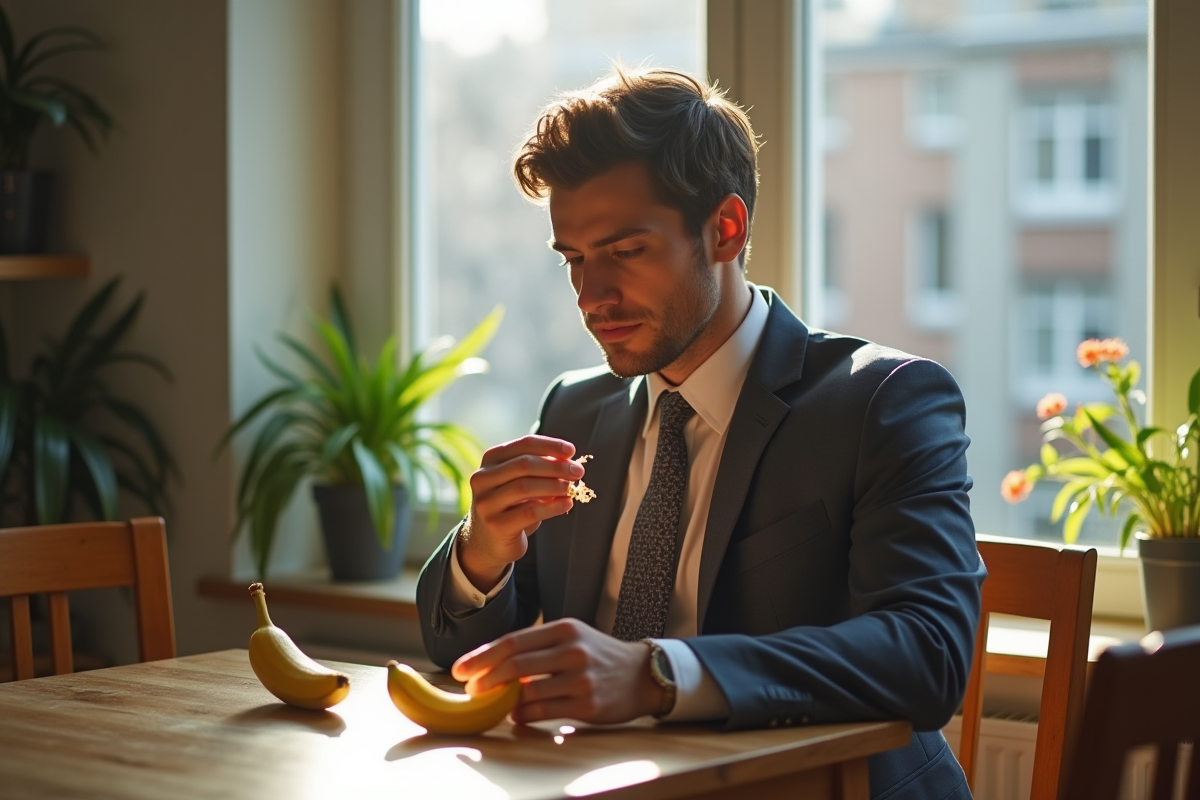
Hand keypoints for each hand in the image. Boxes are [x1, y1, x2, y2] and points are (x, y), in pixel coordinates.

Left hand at [451, 619, 663, 724]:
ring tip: (493, 703)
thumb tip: (496, 664)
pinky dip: (524, 715)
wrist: (642, 674)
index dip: (482, 656)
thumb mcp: (572, 637)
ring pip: (528, 691)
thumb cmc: (598, 654)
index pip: (513, 641)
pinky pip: (544, 712)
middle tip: (471, 689)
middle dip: (485, 679)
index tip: (461, 668)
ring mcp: (581, 679)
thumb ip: (538, 647)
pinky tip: (516, 714)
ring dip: (503, 700)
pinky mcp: (588, 704)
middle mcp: (572, 650)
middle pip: (516, 665)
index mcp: (564, 628)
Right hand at [459, 435, 584, 591]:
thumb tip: (569, 462)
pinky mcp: (496, 525)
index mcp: (490, 460)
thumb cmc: (511, 505)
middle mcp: (482, 478)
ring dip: (554, 485)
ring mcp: (486, 502)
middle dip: (555, 466)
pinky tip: (567, 504)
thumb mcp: (522, 481)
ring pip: (524, 487)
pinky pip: (529, 512)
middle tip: (577, 472)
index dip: (550, 445)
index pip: (523, 445)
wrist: (490, 541)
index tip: (571, 451)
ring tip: (571, 488)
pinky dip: (552, 507)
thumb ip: (541, 469)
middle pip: (524, 465)